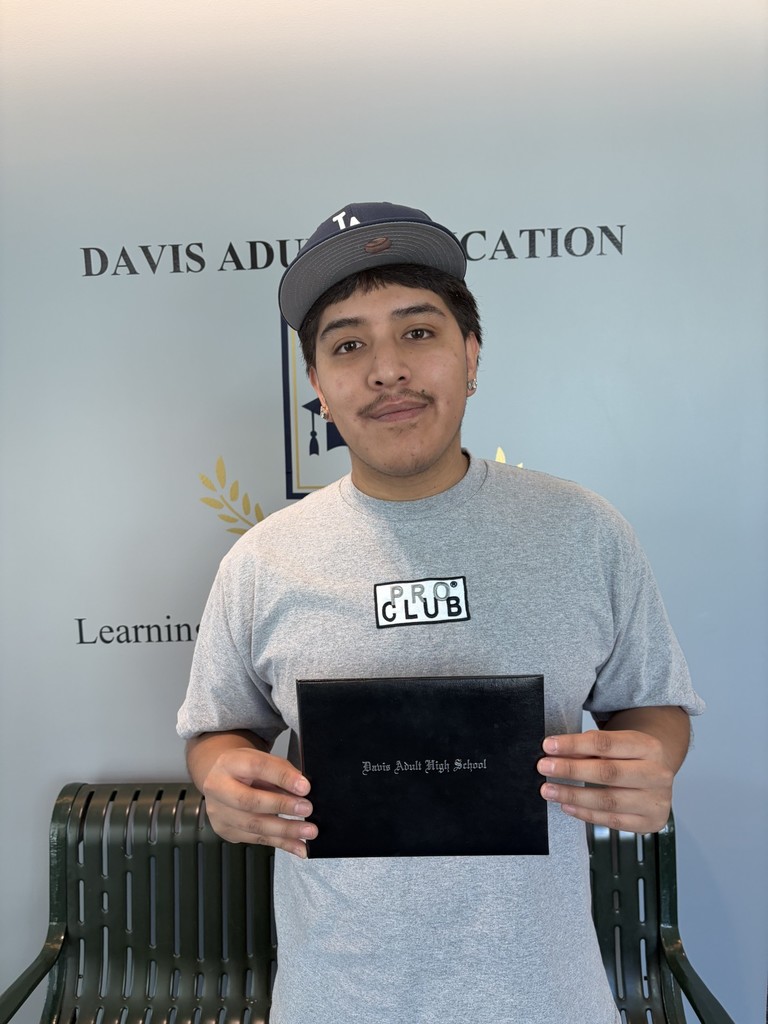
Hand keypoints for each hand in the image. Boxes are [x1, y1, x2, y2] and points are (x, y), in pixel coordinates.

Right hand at [202, 746, 317, 856]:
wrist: (215, 778)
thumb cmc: (242, 768)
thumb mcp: (260, 759)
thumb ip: (280, 771)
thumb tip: (302, 788)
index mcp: (229, 763)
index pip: (257, 768)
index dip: (282, 777)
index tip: (304, 787)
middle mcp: (218, 788)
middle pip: (250, 801)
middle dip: (282, 807)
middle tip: (306, 809)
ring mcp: (219, 813)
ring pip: (254, 825)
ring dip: (285, 830)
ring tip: (307, 831)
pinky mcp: (226, 831)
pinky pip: (256, 839)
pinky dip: (280, 843)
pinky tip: (297, 846)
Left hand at [537, 728, 675, 832]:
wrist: (659, 772)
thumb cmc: (632, 756)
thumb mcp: (616, 742)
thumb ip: (589, 747)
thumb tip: (557, 754)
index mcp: (649, 747)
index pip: (605, 744)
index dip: (574, 744)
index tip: (549, 745)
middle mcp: (657, 774)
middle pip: (607, 773)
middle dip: (571, 770)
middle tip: (544, 767)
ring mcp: (655, 801)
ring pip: (608, 801)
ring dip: (573, 795)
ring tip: (549, 790)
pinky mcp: (650, 822)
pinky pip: (612, 821)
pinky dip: (586, 814)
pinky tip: (568, 805)